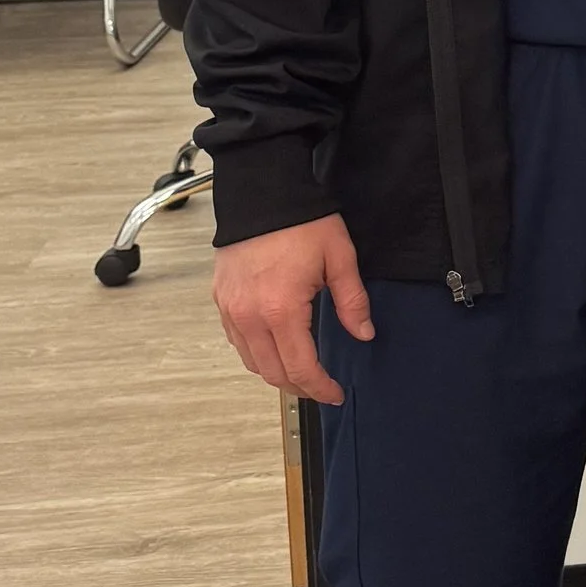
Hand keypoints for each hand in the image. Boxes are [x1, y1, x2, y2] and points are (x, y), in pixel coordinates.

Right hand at [213, 214, 372, 402]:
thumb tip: (363, 332)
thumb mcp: (339, 258)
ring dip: (277, 373)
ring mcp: (231, 310)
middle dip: (300, 387)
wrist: (262, 193)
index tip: (335, 393)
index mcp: (281, 310)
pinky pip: (236, 342)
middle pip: (273, 373)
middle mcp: (249, 316)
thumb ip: (352, 301)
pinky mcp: (222, 300)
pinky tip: (275, 348)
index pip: (300, 368)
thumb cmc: (300, 221)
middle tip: (322, 387)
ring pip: (251, 362)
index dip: (320, 388)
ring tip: (301, 371)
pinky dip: (256, 354)